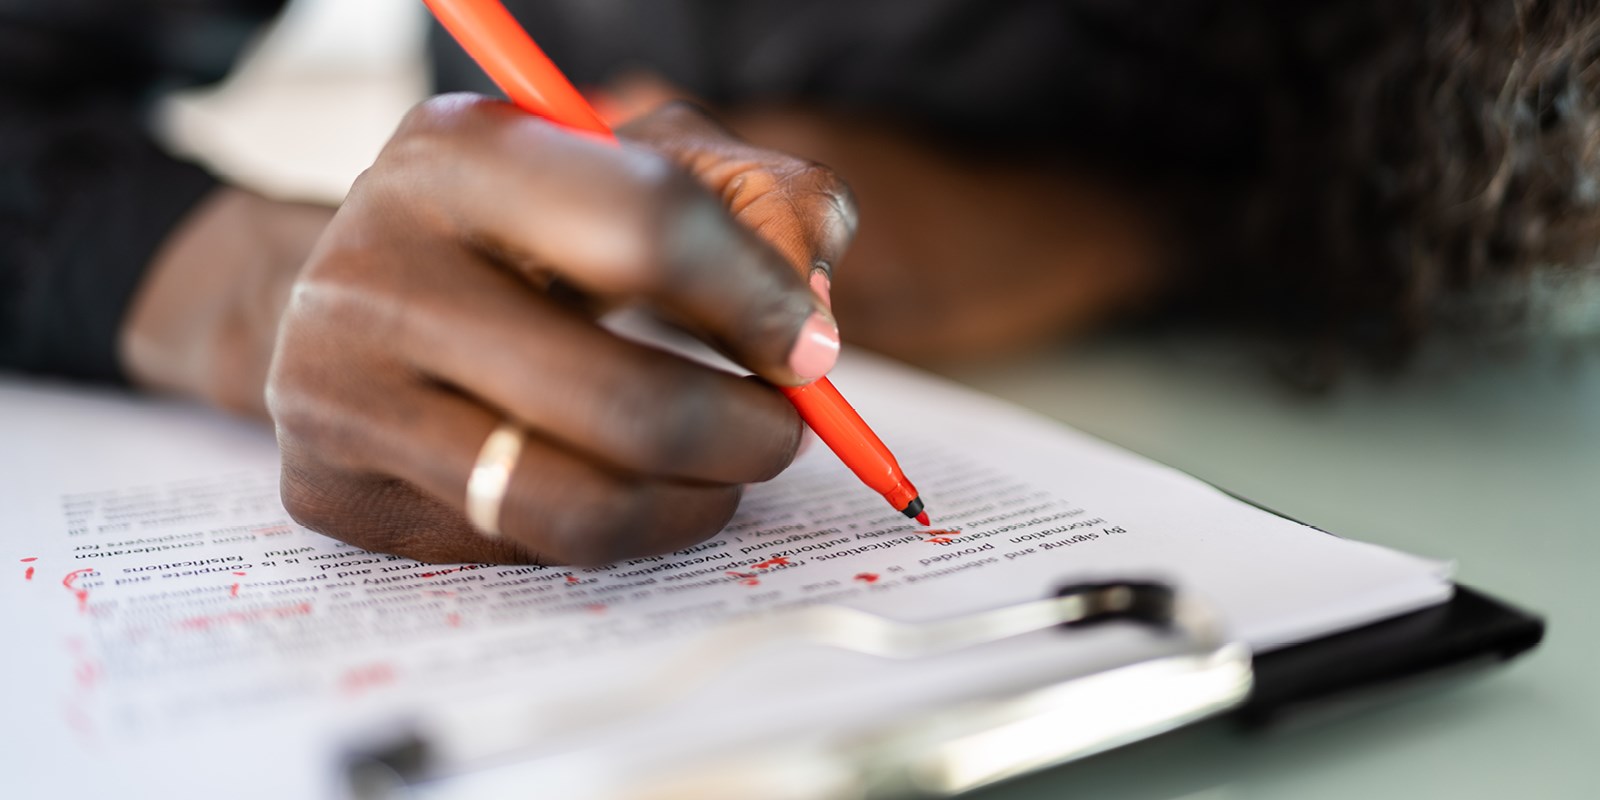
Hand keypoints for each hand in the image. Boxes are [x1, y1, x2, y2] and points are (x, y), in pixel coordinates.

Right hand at [131, 97, 855, 564]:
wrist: (345, 287)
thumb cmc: (522, 227)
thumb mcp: (637, 166)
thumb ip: (759, 201)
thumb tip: (810, 319)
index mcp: (460, 154)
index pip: (649, 228)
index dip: (760, 301)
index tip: (806, 347)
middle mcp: (376, 271)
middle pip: (628, 404)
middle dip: (752, 436)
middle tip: (779, 431)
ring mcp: (337, 391)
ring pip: (583, 507)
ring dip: (694, 504)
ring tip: (719, 471)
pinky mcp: (334, 491)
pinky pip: (524, 551)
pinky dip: (607, 529)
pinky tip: (607, 477)